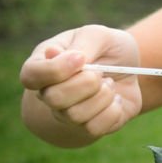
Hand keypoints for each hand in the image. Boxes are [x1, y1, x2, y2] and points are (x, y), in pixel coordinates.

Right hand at [20, 24, 142, 143]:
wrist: (131, 68)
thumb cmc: (106, 49)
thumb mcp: (98, 35)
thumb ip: (82, 43)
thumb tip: (59, 55)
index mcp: (43, 64)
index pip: (30, 76)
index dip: (55, 70)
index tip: (81, 58)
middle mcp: (49, 93)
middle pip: (53, 98)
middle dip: (85, 83)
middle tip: (100, 72)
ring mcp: (67, 114)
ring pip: (76, 115)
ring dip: (103, 96)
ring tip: (109, 84)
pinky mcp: (88, 128)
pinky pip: (95, 128)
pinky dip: (113, 111)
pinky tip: (115, 99)